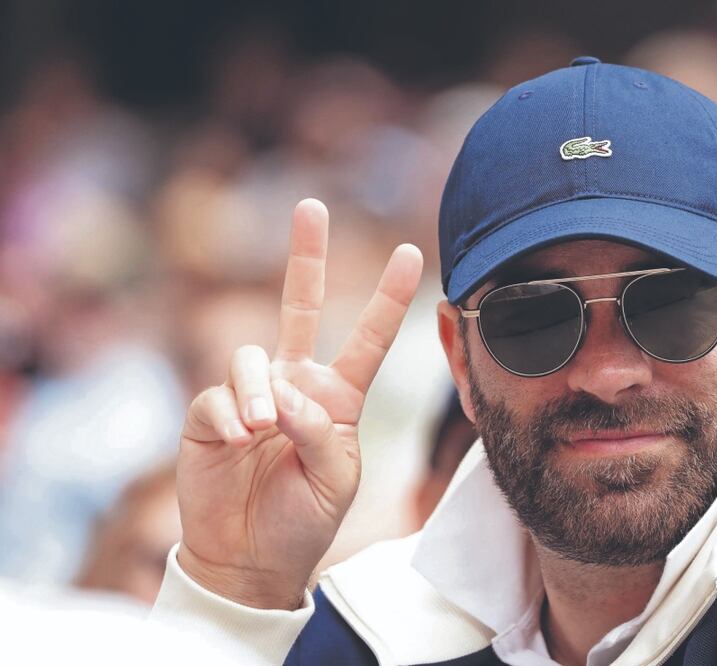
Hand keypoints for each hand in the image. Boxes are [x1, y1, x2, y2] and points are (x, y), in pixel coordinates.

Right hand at [175, 199, 422, 608]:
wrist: (250, 557)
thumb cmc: (304, 518)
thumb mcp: (338, 480)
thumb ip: (324, 433)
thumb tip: (285, 393)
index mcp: (339, 397)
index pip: (369, 339)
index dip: (389, 298)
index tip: (413, 253)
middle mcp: (296, 384)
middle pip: (300, 305)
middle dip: (306, 256)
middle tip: (312, 205)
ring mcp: (252, 394)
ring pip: (251, 357)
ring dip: (260, 392)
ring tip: (262, 430)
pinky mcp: (209, 411)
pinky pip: (218, 394)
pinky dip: (231, 416)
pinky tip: (237, 443)